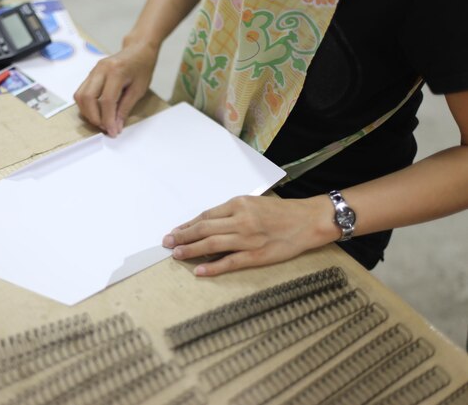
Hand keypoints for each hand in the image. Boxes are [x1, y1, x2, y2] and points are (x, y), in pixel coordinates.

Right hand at [74, 41, 157, 136]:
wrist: (138, 49)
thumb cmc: (142, 67)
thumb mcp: (139, 90)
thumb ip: (125, 108)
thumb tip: (116, 126)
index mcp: (116, 72)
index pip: (106, 101)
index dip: (108, 119)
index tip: (113, 132)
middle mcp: (101, 70)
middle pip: (87, 98)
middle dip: (94, 117)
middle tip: (105, 127)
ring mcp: (93, 70)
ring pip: (80, 96)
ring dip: (88, 112)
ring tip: (101, 121)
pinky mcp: (91, 74)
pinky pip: (81, 92)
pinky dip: (86, 105)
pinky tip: (97, 111)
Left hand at [162, 195, 338, 275]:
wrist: (309, 221)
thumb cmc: (281, 211)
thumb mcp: (253, 203)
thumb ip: (231, 213)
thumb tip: (208, 225)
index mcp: (238, 204)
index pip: (205, 216)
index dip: (187, 225)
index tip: (175, 231)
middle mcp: (240, 220)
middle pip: (203, 229)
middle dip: (182, 237)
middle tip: (167, 243)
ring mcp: (248, 239)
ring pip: (211, 245)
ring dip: (190, 250)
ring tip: (176, 255)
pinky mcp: (256, 256)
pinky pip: (229, 262)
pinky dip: (212, 267)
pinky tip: (199, 271)